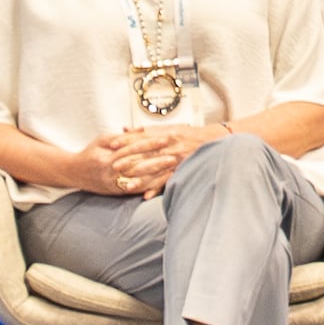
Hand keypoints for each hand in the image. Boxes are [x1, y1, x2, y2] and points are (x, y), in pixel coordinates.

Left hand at [85, 125, 218, 196]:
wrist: (211, 141)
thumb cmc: (187, 135)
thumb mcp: (166, 128)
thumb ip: (145, 130)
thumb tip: (125, 129)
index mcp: (164, 134)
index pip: (142, 137)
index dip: (126, 141)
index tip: (112, 145)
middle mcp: (169, 147)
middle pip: (145, 154)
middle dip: (129, 160)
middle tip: (113, 167)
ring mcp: (175, 160)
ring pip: (155, 170)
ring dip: (140, 178)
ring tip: (126, 185)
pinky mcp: (181, 171)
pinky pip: (167, 181)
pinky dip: (156, 189)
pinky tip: (145, 196)